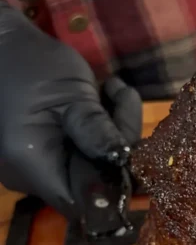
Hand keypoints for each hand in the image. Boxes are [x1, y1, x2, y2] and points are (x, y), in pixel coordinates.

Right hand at [0, 3, 141, 214]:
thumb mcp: (72, 93)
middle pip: (89, 182)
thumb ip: (97, 131)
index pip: (80, 201)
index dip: (112, 185)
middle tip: (124, 100)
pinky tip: (103, 95)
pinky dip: (97, 129)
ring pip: (89, 165)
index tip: (134, 150)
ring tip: (114, 89)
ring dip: (111, 130)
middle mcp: (27, 175)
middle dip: (117, 146)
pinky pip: (80, 152)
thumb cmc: (32, 63)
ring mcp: (34, 165)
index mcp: (29, 163)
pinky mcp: (44, 152)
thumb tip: (124, 163)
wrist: (2, 43)